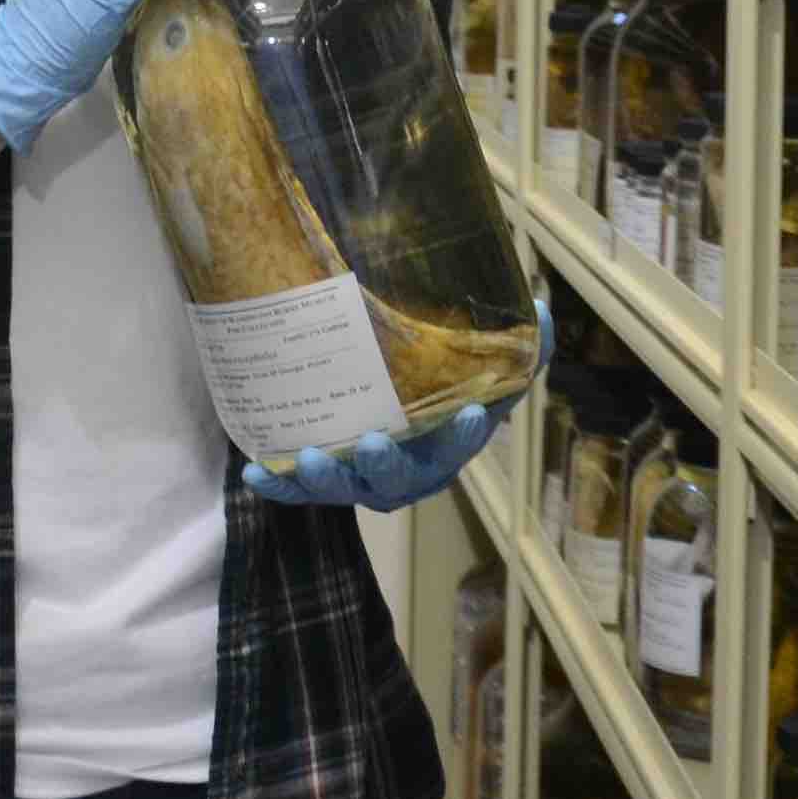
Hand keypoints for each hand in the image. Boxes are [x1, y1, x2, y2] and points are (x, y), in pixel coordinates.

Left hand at [242, 301, 552, 512]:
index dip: (465, 434)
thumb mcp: (477, 368)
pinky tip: (256, 471)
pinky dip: (279, 484)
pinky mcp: (321, 479)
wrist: (388, 413)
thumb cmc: (439, 392)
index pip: (462, 443)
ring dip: (326, 478)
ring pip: (346, 489)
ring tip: (307, 456)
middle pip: (398, 480)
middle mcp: (407, 471)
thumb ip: (513, 348)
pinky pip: (297, 490)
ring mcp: (361, 479)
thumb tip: (541, 308)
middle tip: (370, 443)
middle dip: (384, 465)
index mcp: (446, 444)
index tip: (469, 412)